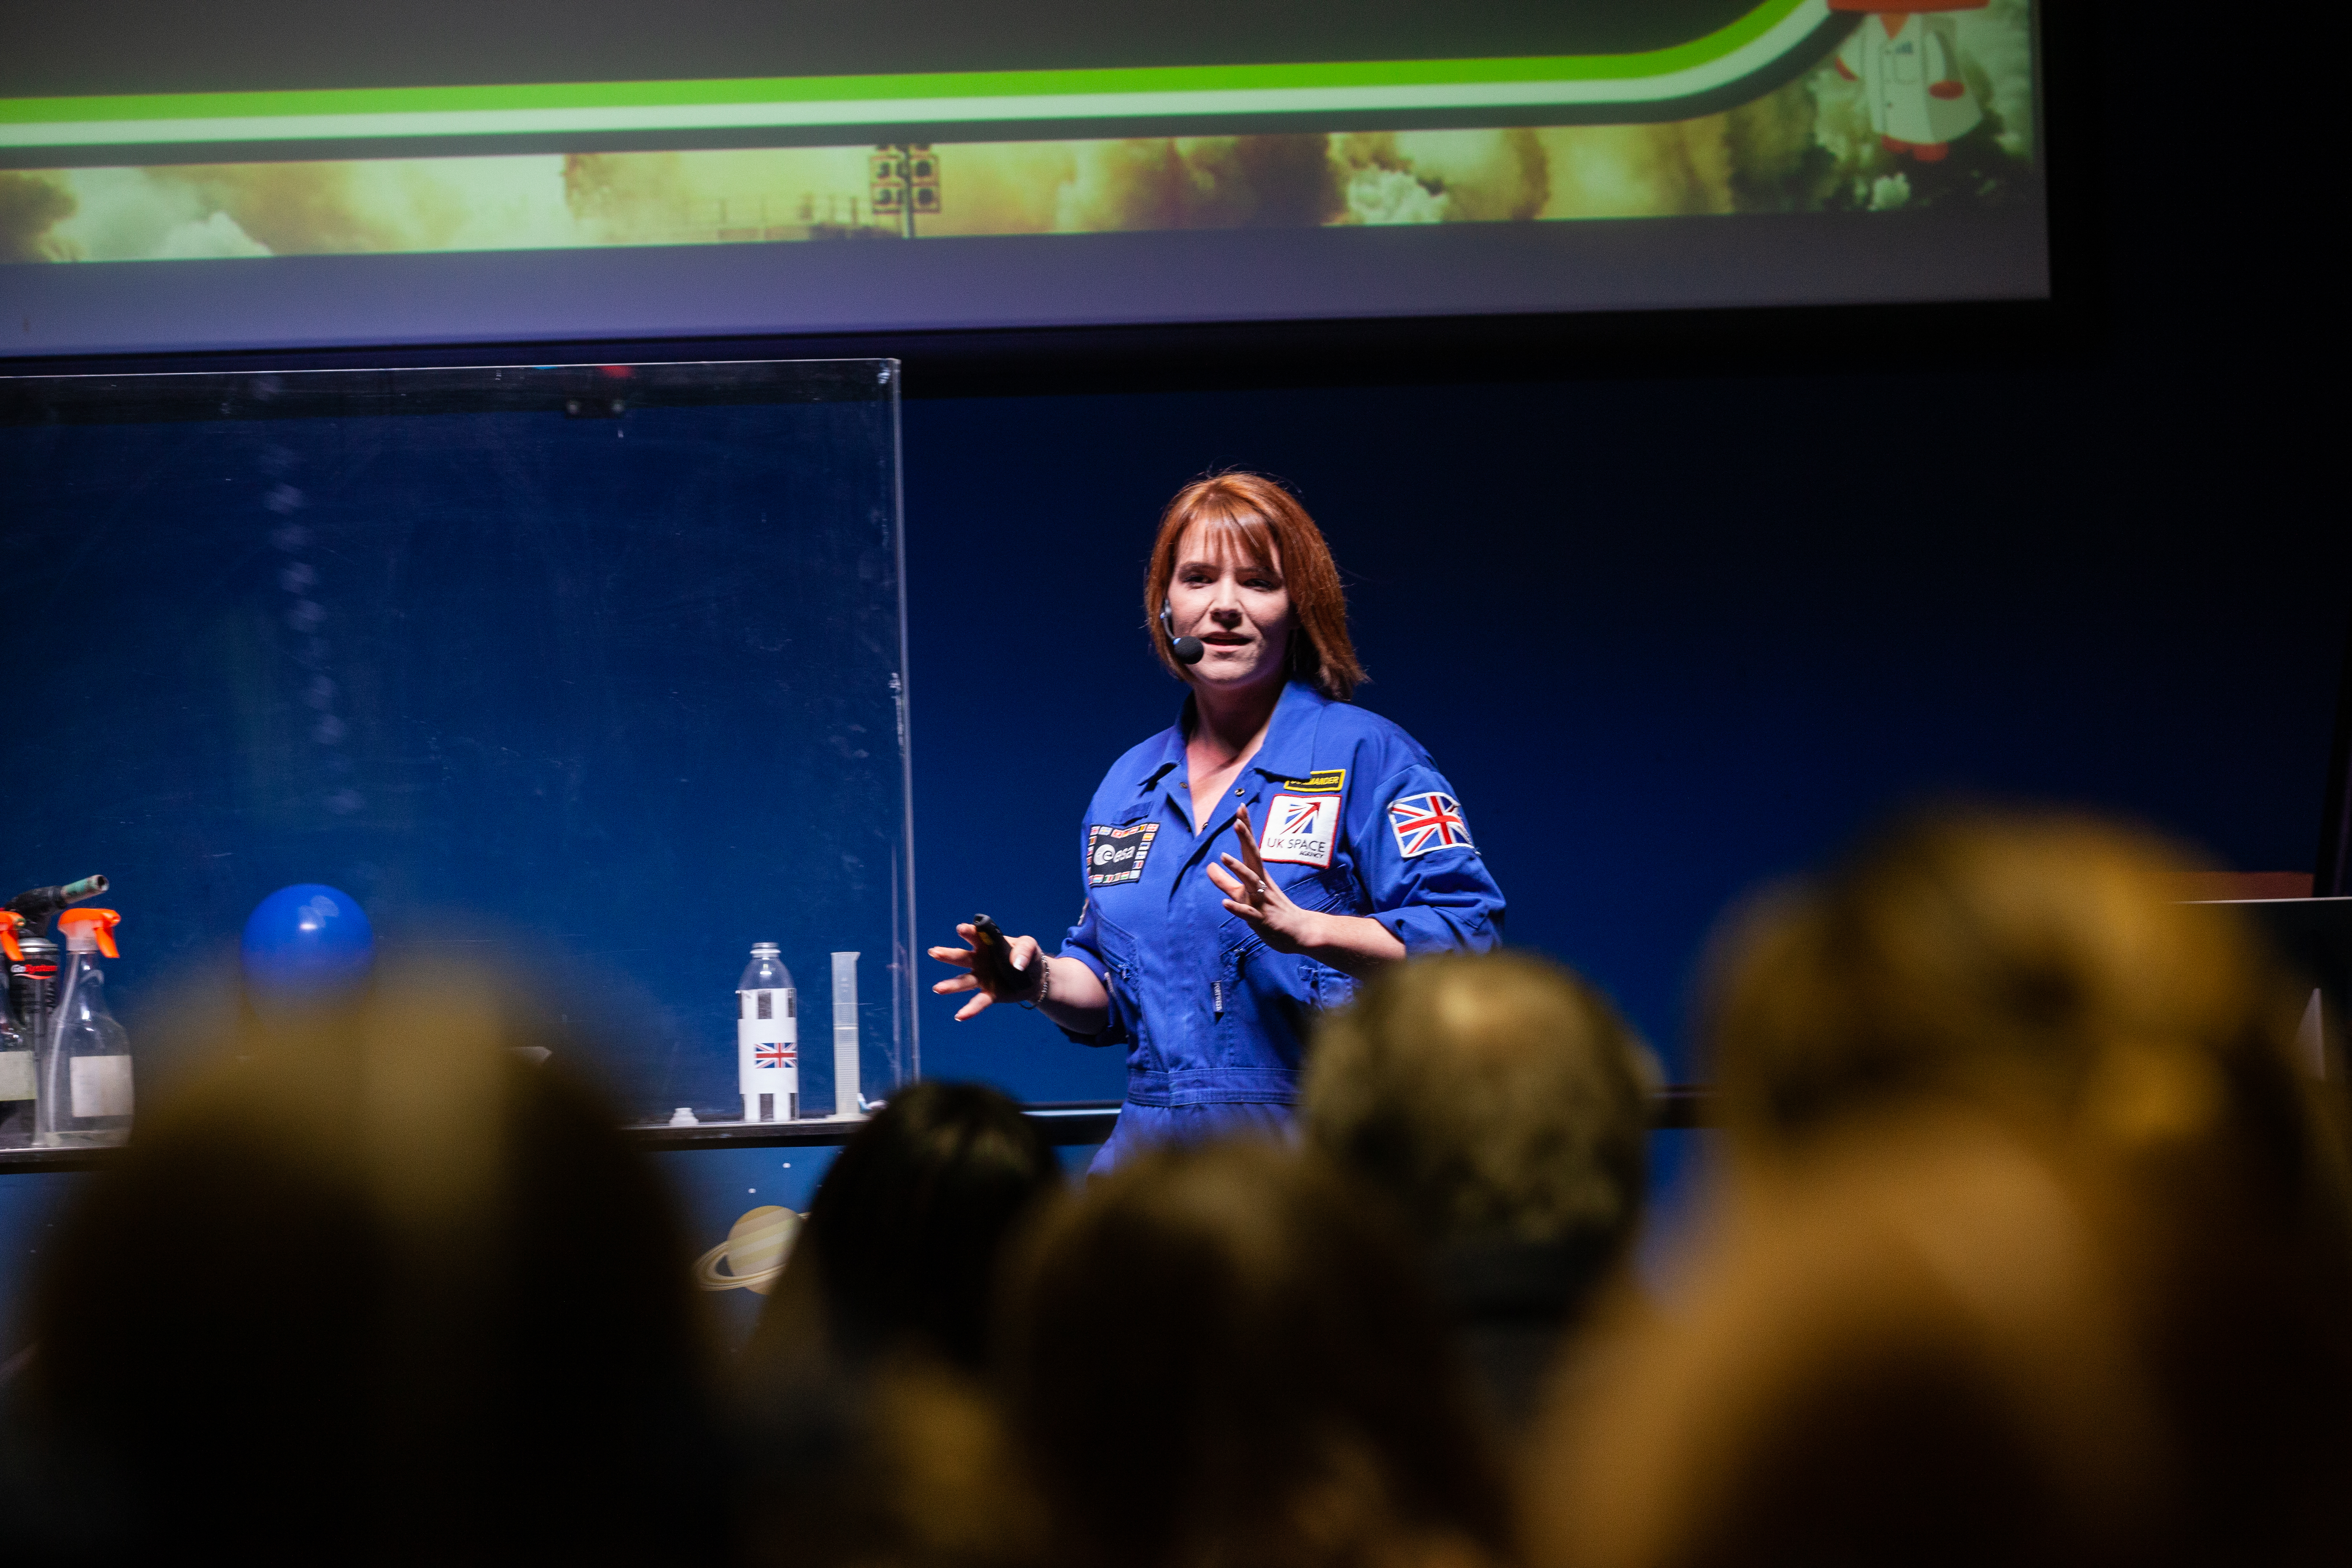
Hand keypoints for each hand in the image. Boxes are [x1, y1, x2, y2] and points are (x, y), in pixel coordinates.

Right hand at [929, 923, 1046, 1021]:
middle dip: (948, 955)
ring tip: (937, 989)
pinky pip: (978, 1002)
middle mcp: (980, 960)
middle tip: (934, 952)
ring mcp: (983, 978)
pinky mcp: (990, 994)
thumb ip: (1024, 950)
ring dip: (951, 985)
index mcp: (988, 944)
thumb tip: (1017, 964)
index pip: (976, 936)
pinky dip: (970, 1010)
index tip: (961, 929)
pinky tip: (960, 1016)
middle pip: (962, 957)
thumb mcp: (1030, 947)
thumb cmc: (1028, 956)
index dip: (969, 932)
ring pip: (964, 981)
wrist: (1036, 978)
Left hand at [1206, 803, 1323, 954]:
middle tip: (1237, 820)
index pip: (1250, 848)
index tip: (1240, 807)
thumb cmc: (1271, 911)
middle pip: (1253, 857)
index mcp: (1258, 876)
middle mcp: (1261, 884)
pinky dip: (1237, 908)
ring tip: (1222, 856)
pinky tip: (1224, 903)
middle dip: (1245, 839)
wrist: (1299, 932)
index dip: (1245, 829)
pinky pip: (1248, 913)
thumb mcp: (1244, 894)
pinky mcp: (1263, 920)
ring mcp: (1263, 901)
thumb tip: (1209, 866)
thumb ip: (1225, 881)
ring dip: (1238, 868)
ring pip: (1250, 882)